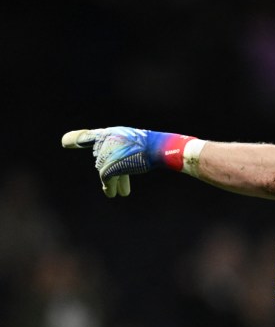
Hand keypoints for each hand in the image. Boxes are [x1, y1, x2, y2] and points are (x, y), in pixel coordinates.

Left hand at [62, 127, 194, 196]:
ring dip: (113, 183)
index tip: (64, 142)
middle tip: (123, 184)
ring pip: (105, 172)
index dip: (75, 140)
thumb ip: (120, 152)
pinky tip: (113, 193)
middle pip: (103, 161)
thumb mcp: (133, 144)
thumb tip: (115, 172)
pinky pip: (107, 180)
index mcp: (109, 133)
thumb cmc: (151, 146)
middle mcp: (104, 142)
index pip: (87, 137)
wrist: (158, 148)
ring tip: (120, 193)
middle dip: (113, 172)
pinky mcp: (109, 167)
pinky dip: (110, 187)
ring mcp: (105, 154)